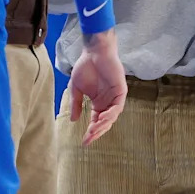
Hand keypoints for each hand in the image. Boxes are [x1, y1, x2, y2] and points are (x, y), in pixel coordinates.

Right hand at [68, 29, 126, 145]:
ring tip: (94, 130)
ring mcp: (115, 97)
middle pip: (105, 122)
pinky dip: (111, 113)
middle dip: (97, 131)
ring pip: (112, 116)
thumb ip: (76, 104)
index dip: (92, 132)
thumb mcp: (76, 88)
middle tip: (89, 139)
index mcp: (98, 103)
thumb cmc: (85, 67)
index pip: (96, 122)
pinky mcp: (120, 90)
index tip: (84, 141)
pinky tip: (102, 117)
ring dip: (104, 124)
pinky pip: (118, 106)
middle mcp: (107, 102)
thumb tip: (73, 120)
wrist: (93, 51)